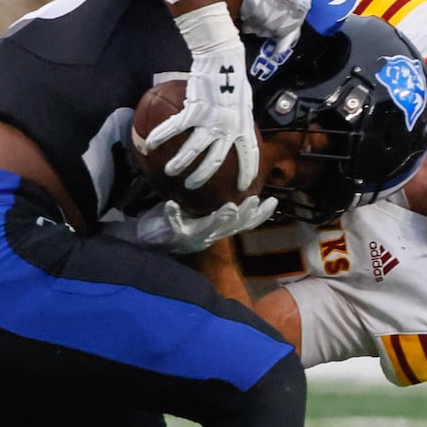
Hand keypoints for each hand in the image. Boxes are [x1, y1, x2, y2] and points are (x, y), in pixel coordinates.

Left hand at [134, 195, 276, 252]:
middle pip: (231, 228)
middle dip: (244, 215)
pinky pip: (173, 224)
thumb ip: (221, 207)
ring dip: (219, 219)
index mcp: (219, 230)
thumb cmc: (181, 224)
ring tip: (229, 207)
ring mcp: (191, 236)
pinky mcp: (173, 235)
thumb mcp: (204, 216)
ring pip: (208, 229)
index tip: (273, 202)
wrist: (153, 241)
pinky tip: (170, 204)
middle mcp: (209, 236)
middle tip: (253, 201)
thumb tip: (241, 186)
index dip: (260, 215)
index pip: (245, 224)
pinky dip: (172, 214)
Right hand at [145, 2, 258, 191]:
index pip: (249, 154)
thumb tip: (232, 133)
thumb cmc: (232, 78)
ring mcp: (212, 119)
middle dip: (202, 176)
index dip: (247, 172)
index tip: (243, 188)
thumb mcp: (242, 103)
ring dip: (180, 163)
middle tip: (191, 186)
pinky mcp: (196, 109)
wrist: (223, 58)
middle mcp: (229, 127)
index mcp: (244, 125)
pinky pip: (175, 128)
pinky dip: (161, 136)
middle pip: (215, 160)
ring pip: (193, 149)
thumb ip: (238, 121)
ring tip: (169, 171)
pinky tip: (150, 143)